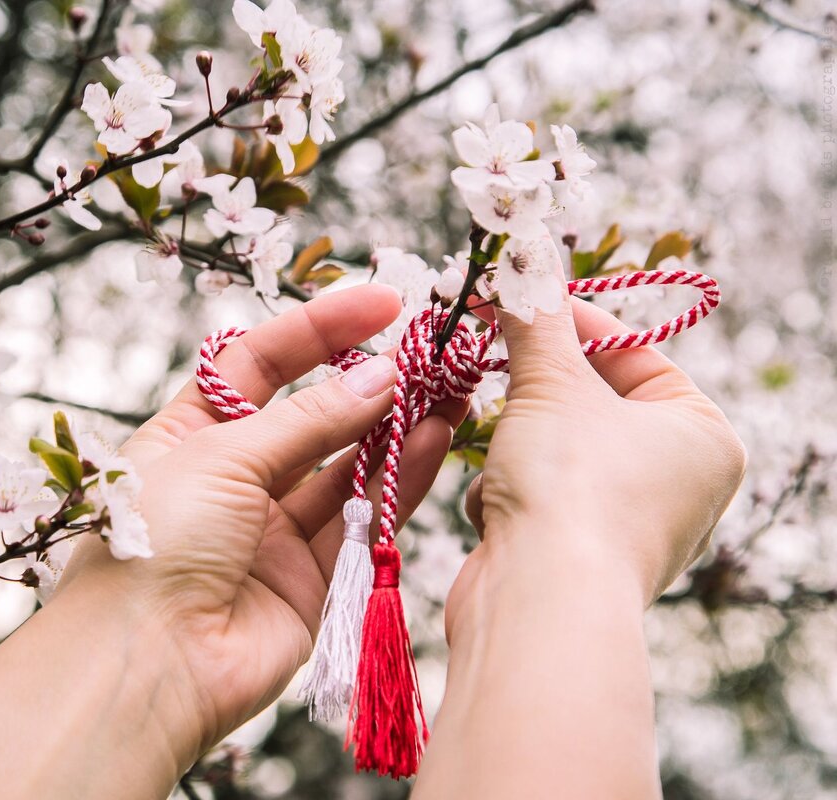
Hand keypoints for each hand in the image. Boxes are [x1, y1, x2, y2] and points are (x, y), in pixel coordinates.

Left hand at [56, 284, 466, 773]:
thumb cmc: (154, 545)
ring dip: (396, 427)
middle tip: (429, 350)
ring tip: (451, 388)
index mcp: (187, 435)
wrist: (144, 666)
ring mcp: (271, 531)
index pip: (257, 364)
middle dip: (368, 380)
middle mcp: (231, 479)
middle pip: (311, 414)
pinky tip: (434, 439)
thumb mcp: (222, 456)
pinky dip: (398, 480)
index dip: (317, 330)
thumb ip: (308, 420)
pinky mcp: (310, 580)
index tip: (381, 303)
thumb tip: (378, 376)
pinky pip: (362, 520)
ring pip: (346, 466)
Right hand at [451, 288, 745, 624]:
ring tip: (501, 449)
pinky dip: (508, 493)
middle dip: (534, 388)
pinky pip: (538, 497)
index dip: (572, 324)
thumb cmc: (570, 488)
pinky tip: (500, 510)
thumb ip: (535, 318)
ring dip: (514, 442)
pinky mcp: (576, 558)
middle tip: (489, 353)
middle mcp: (679, 484)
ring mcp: (629, 525)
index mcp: (703, 435)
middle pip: (591, 403)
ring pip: (555, 449)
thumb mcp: (551, 384)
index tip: (520, 300)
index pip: (635, 353)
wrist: (539, 604)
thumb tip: (522, 250)